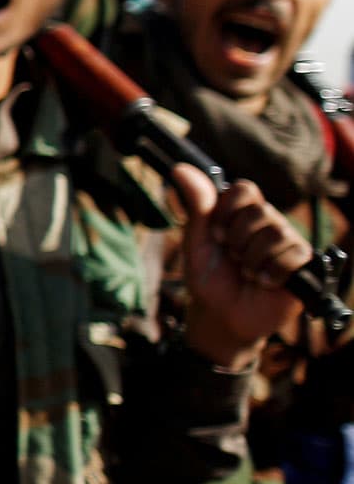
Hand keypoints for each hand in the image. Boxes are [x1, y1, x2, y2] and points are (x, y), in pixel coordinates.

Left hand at [172, 168, 314, 369]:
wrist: (221, 314)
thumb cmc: (209, 276)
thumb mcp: (196, 240)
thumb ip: (196, 205)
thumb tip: (180, 168)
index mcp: (243, 213)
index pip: (244, 188)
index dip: (226, 210)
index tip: (214, 234)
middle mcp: (269, 223)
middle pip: (261, 211)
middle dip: (237, 239)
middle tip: (232, 257)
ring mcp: (288, 243)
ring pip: (277, 233)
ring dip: (252, 258)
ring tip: (246, 272)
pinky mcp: (303, 265)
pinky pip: (295, 254)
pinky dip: (272, 271)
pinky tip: (263, 282)